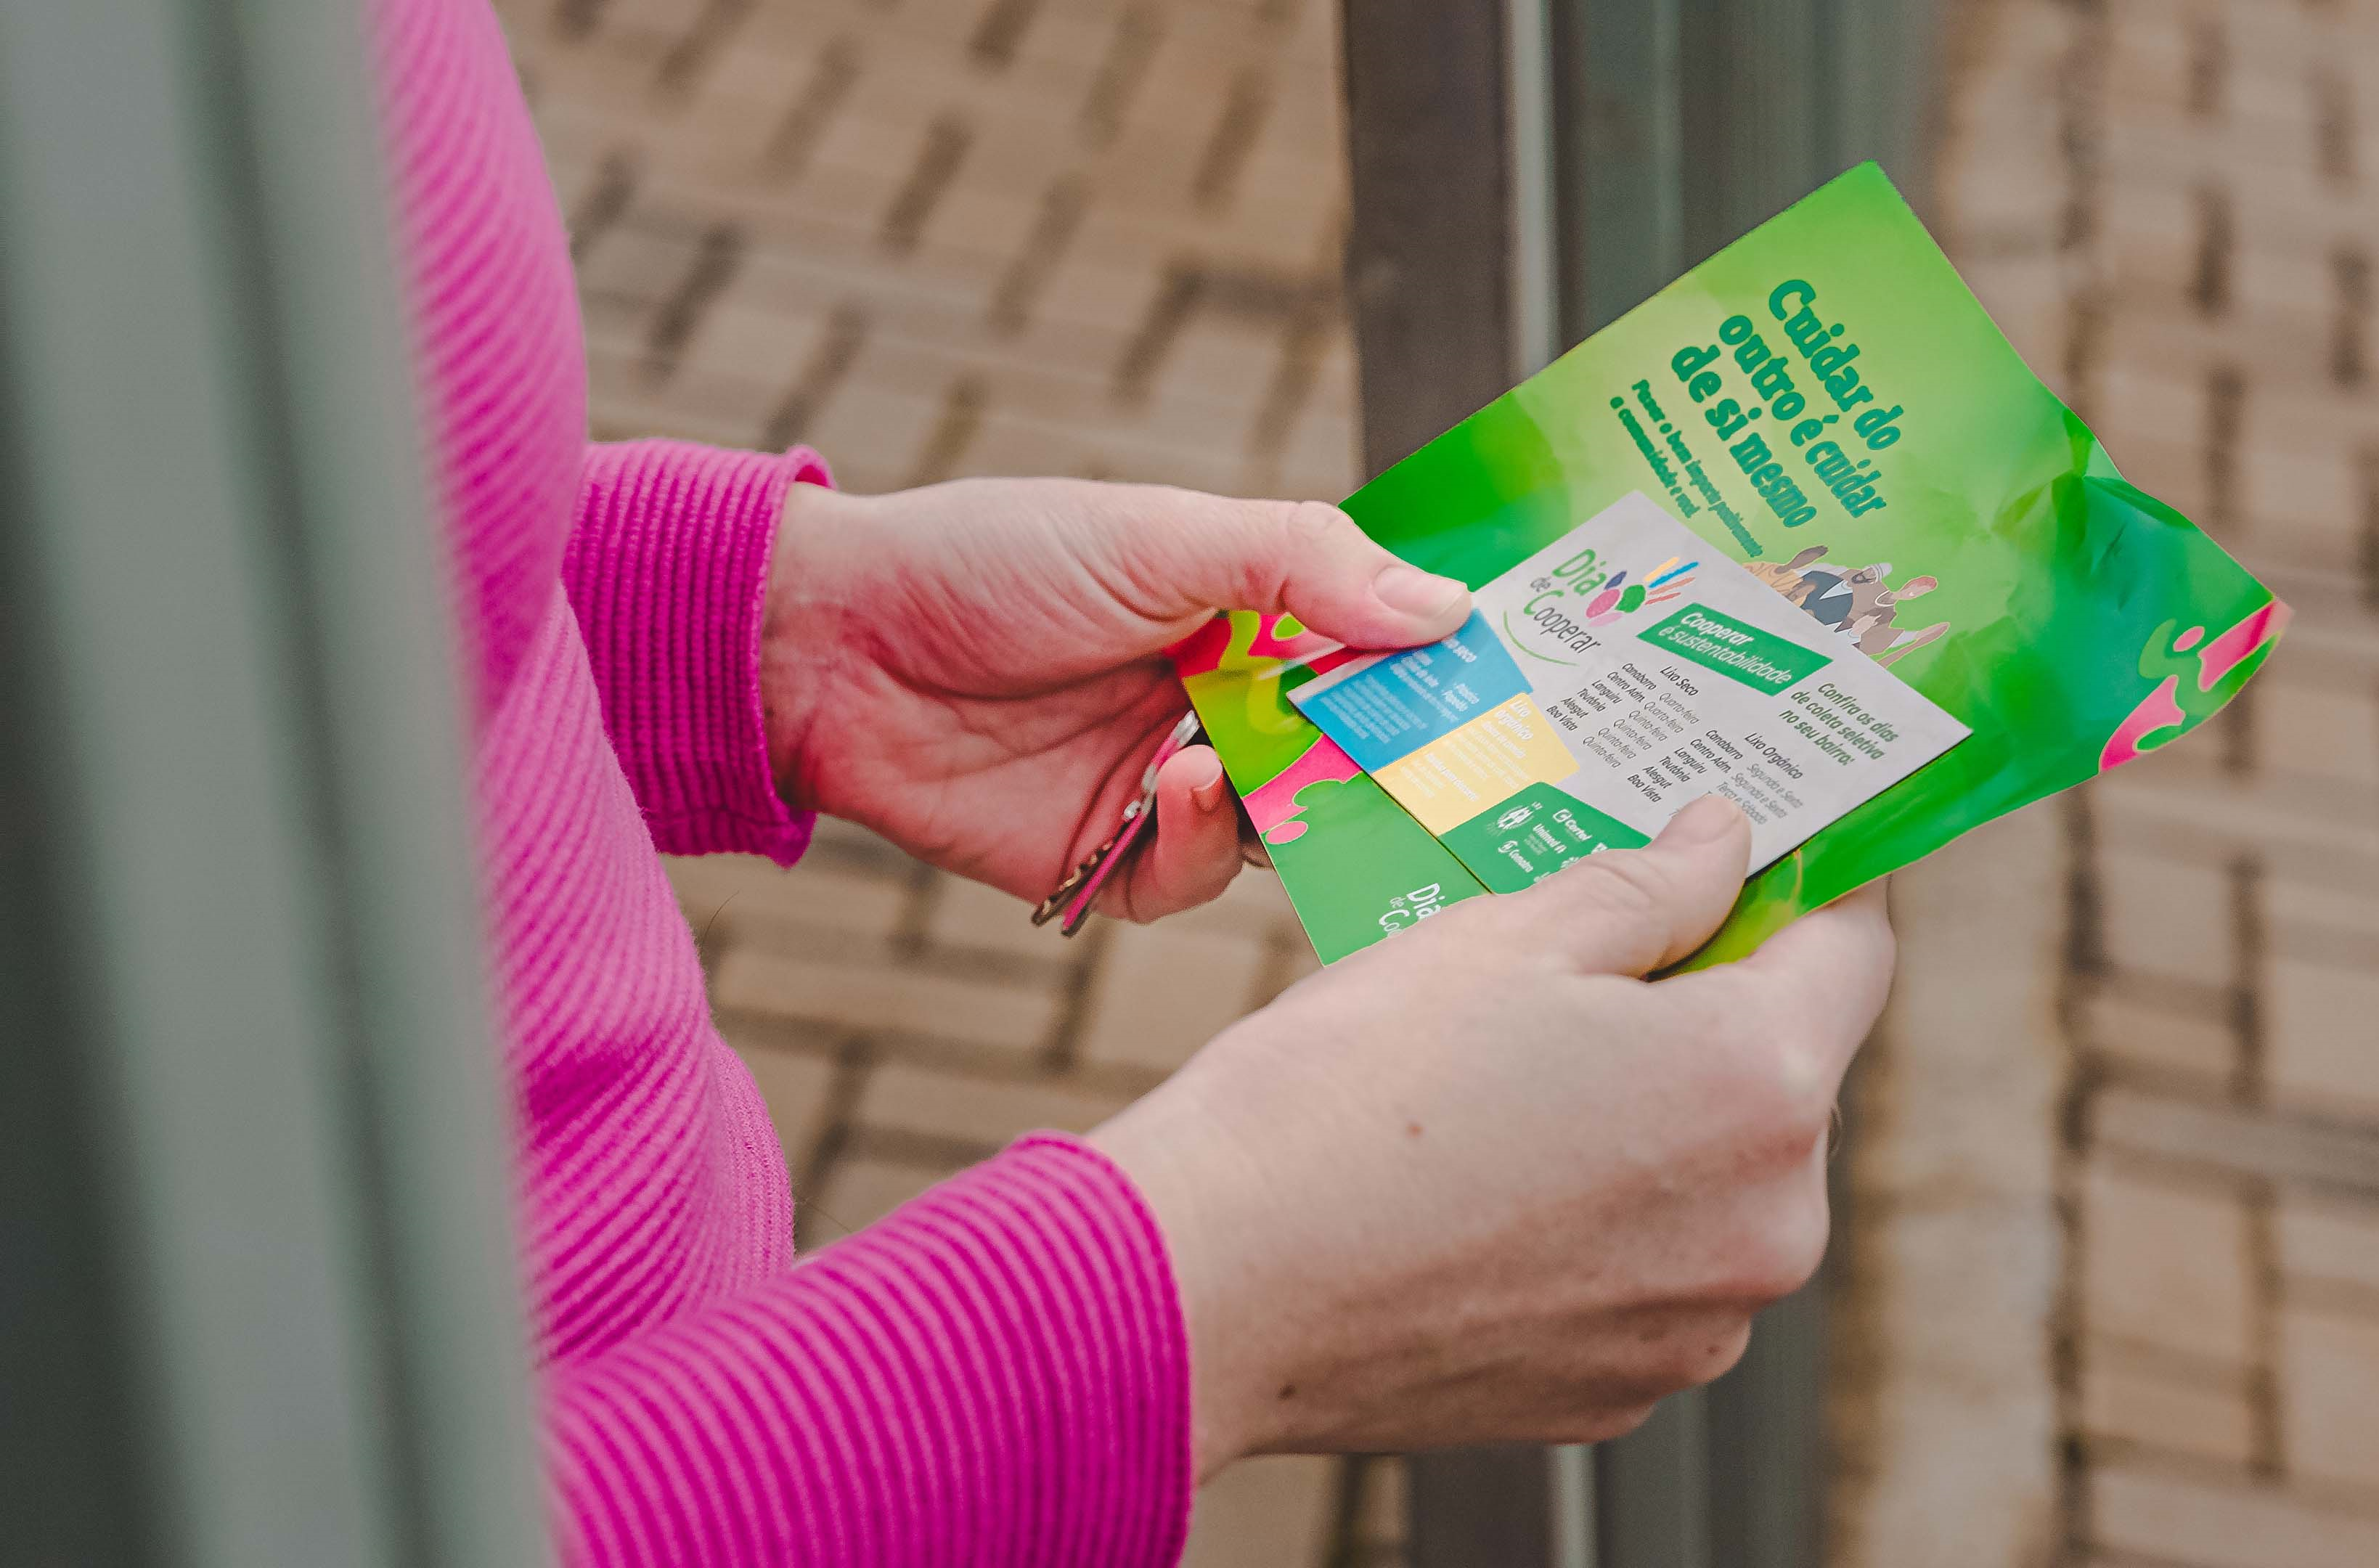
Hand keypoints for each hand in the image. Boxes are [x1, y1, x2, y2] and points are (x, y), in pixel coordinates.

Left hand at [759, 479, 1470, 918]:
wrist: (833, 647)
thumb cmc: (992, 561)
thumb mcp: (1164, 533)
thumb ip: (1306, 565)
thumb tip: (1446, 610)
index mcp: (1247, 615)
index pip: (1376, 651)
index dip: (1441, 673)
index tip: (1514, 691)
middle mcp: (1223, 705)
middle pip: (1351, 753)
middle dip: (1396, 765)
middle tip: (1451, 772)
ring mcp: (1170, 786)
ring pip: (1286, 828)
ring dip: (1287, 804)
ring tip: (1243, 757)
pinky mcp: (1110, 861)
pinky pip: (1195, 882)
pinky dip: (1198, 845)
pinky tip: (1171, 788)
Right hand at [1088, 797, 1896, 1473]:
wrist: (1208, 1287)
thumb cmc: (1345, 1099)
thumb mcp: (1505, 935)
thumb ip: (1650, 884)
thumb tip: (1723, 844)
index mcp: (1758, 1087)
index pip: (1854, 949)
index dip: (1807, 882)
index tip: (1756, 854)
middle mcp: (1766, 1228)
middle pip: (1784, 1073)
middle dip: (1705, 1005)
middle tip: (1581, 960)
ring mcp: (1695, 1330)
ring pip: (1715, 1178)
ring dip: (1648, 1117)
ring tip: (1506, 1078)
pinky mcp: (1618, 1393)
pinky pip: (1649, 1271)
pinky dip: (1596, 1218)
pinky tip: (1485, 1177)